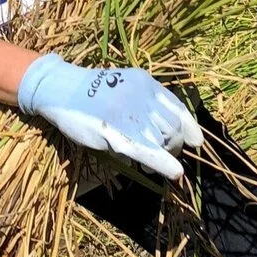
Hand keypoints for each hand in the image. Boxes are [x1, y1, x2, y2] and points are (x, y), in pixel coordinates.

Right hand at [17, 54, 202, 180]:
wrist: (61, 89)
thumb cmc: (90, 92)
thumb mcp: (123, 86)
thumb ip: (143, 102)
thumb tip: (162, 130)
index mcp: (145, 83)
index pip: (178, 108)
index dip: (190, 128)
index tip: (196, 141)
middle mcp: (142, 97)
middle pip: (172, 128)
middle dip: (173, 145)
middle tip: (164, 155)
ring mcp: (130, 115)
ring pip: (161, 141)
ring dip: (163, 155)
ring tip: (151, 165)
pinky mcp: (117, 133)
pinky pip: (148, 151)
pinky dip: (164, 163)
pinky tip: (174, 173)